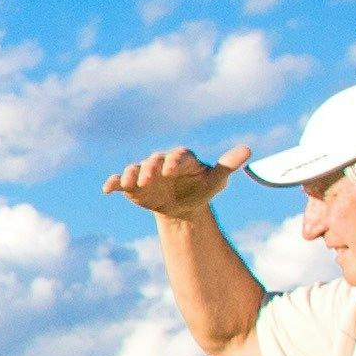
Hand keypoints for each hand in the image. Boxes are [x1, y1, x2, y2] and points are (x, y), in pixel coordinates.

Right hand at [105, 145, 237, 221]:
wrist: (182, 207)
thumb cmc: (201, 189)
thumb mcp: (216, 180)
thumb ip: (228, 164)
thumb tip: (248, 149)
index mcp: (181, 158)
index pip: (177, 155)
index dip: (173, 160)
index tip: (171, 169)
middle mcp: (160, 162)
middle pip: (153, 161)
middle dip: (150, 168)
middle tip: (149, 179)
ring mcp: (144, 172)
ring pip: (134, 169)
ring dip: (131, 175)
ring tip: (132, 184)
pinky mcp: (131, 185)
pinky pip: (120, 181)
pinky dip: (113, 183)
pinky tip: (107, 189)